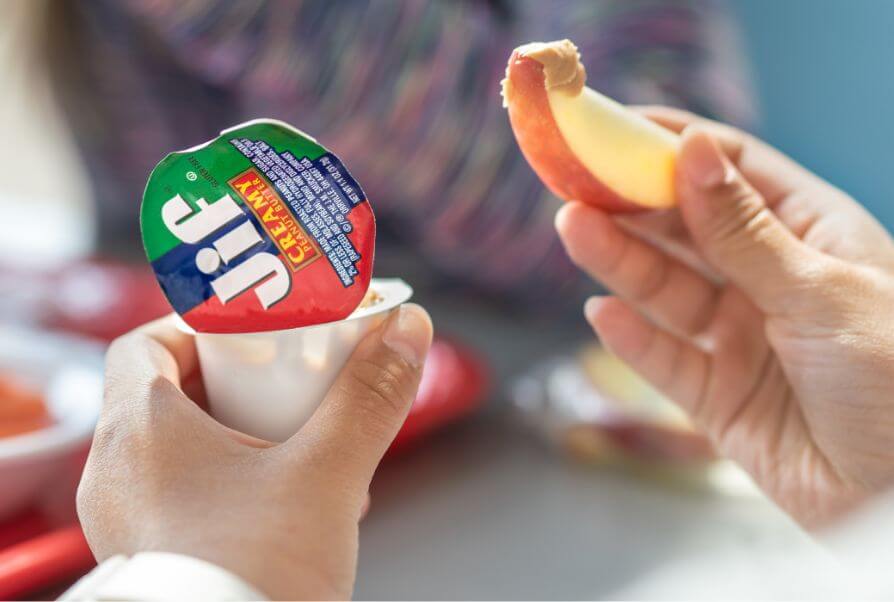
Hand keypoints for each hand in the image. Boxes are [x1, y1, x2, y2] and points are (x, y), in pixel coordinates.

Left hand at [77, 306, 432, 599]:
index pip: (146, 343)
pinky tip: (299, 501)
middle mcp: (118, 476)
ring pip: (188, 449)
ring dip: (249, 435)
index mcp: (137, 435)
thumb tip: (407, 333)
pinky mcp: (159, 557)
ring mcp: (133, 523)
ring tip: (310, 445)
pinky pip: (193, 495)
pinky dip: (241, 480)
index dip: (198, 324)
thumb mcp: (324, 476)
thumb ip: (368, 399)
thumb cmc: (251, 577)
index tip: (252, 330)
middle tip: (293, 382)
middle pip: (173, 394)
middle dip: (243, 383)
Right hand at [555, 106, 893, 526]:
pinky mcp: (719, 395)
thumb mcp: (822, 292)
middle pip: (687, 227)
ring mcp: (741, 337)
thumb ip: (743, 230)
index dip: (672, 145)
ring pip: (668, 290)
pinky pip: (666, 359)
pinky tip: (602, 312)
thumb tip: (690, 149)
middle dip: (632, 202)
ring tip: (573, 228)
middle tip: (574, 180)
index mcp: (811, 234)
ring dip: (620, 261)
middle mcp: (770, 278)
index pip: (732, 170)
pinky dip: (632, 338)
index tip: (614, 128)